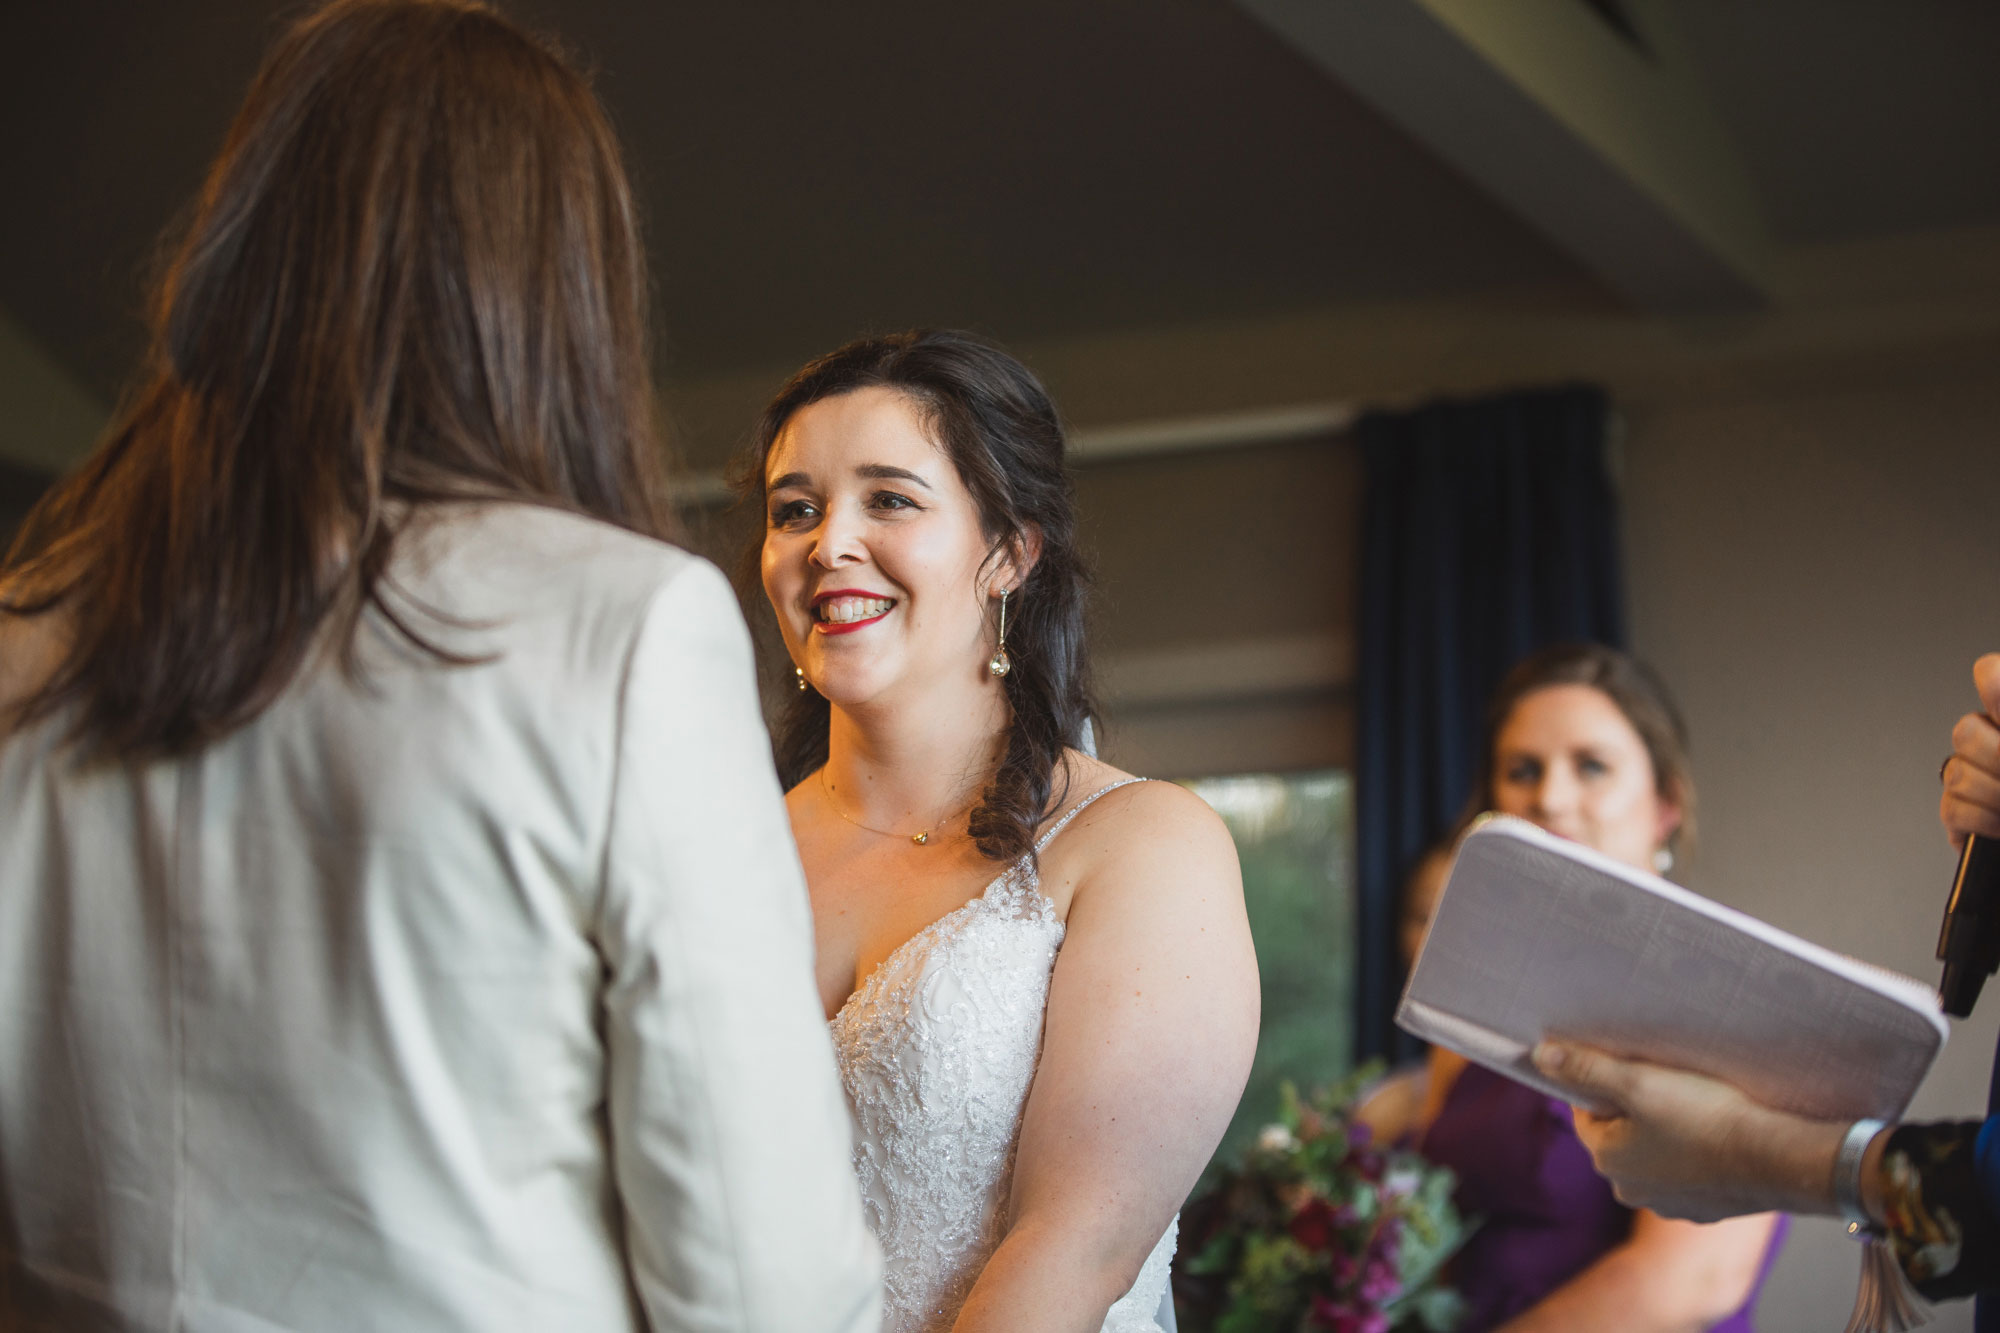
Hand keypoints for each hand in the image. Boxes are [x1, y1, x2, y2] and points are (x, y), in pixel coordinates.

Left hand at [1531, 1041, 1844, 1223]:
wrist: (1779, 1159)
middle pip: (1621, 1132)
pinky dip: (1697, 1151)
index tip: (1629, 1065)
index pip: (1587, 1112)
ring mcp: (1672, 1204)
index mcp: (1607, 1161)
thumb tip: (1541, 1056)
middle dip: (1636, 1106)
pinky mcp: (1707, 1207)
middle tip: (1665, 1081)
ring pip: (1657, 1151)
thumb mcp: (1639, 1083)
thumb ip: (1586, 1068)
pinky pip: (1690, 1170)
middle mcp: (1633, 1191)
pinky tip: (1717, 1132)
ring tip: (1695, 1104)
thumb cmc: (1706, 1117)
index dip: (1603, 1082)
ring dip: (1667, 1129)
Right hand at [1942, 652, 1999, 846]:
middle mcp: (1994, 741)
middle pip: (1965, 730)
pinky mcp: (1959, 812)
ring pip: (1957, 770)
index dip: (1993, 689)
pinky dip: (1983, 820)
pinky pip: (1953, 807)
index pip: (1991, 676)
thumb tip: (1996, 744)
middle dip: (1997, 758)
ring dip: (1993, 793)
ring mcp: (1973, 776)